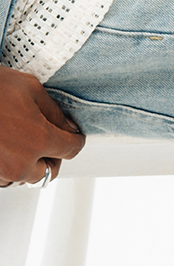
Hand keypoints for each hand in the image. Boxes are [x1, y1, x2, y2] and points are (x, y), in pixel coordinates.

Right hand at [0, 68, 85, 186]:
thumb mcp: (30, 88)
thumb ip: (54, 112)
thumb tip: (68, 126)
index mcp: (38, 140)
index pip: (72, 149)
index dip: (75, 139)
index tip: (73, 136)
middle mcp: (20, 162)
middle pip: (50, 171)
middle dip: (52, 157)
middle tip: (47, 140)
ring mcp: (0, 170)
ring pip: (25, 177)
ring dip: (28, 164)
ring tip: (22, 142)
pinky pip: (4, 177)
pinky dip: (8, 165)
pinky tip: (6, 147)